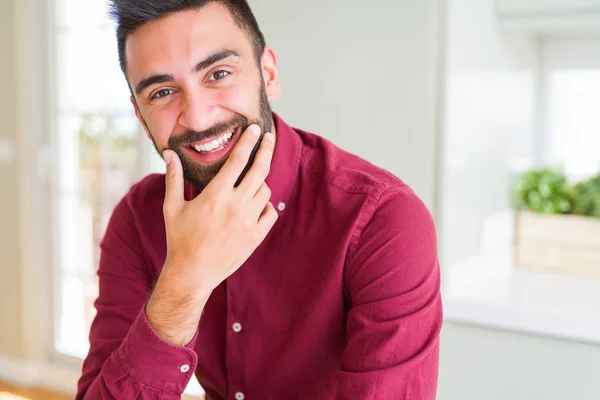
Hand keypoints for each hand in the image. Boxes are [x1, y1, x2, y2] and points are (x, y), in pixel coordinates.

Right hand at [146, 124, 277, 345]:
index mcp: (216, 195)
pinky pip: (271, 213)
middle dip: (266, 149)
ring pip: (265, 191)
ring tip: (251, 181)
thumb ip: (174, 178)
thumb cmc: (180, 239)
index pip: (238, 160)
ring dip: (260, 182)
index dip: (249, 141)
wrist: (192, 274)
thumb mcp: (173, 207)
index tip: (255, 129)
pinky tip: (256, 204)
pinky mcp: (256, 237)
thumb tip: (169, 154)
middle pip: (260, 169)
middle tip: (269, 137)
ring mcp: (248, 222)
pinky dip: (266, 206)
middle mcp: (236, 206)